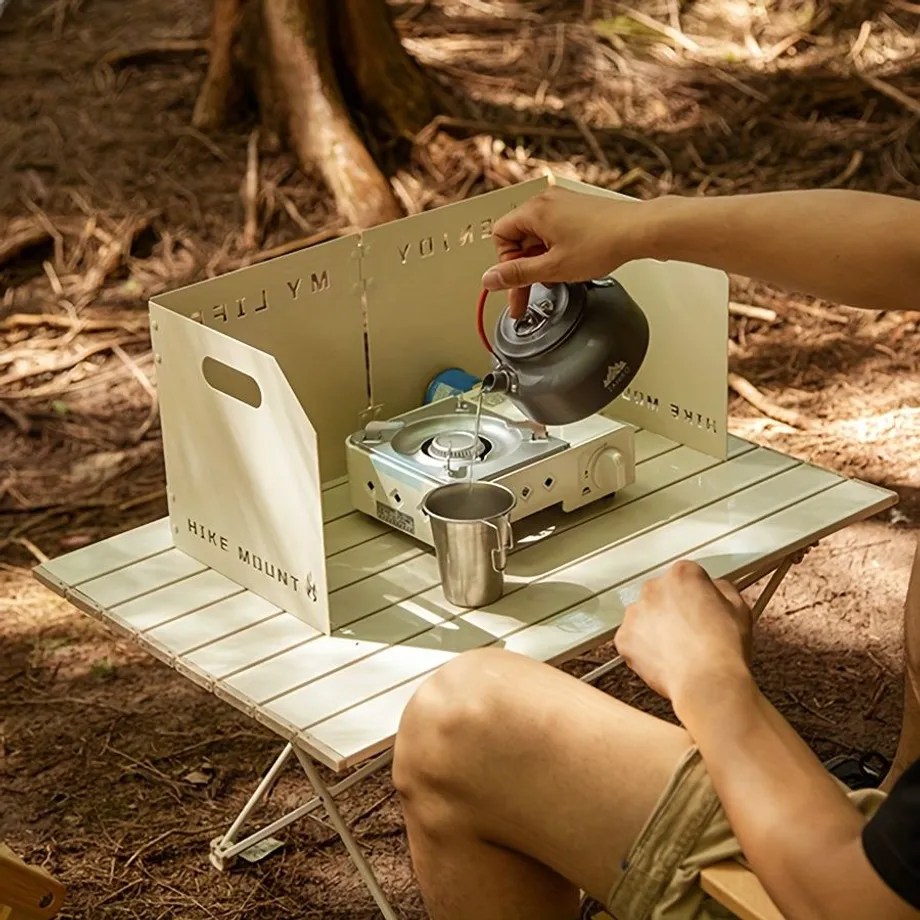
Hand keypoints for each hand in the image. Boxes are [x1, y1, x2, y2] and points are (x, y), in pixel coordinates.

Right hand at [481, 186, 653, 316]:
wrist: (639, 230)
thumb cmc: (603, 242)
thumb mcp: (553, 268)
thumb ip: (517, 275)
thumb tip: (490, 278)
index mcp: (533, 211)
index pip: (501, 237)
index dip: (507, 264)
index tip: (516, 284)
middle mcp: (546, 201)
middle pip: (518, 238)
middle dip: (525, 266)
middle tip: (531, 291)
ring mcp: (562, 203)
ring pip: (537, 236)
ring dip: (541, 260)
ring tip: (557, 276)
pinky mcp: (576, 209)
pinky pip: (554, 231)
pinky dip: (555, 250)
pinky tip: (568, 264)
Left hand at [614, 560, 753, 704]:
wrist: (708, 683)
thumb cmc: (725, 649)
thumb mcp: (739, 608)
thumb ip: (722, 588)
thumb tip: (713, 587)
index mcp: (683, 574)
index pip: (685, 577)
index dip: (695, 596)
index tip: (699, 609)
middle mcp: (654, 587)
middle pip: (660, 594)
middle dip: (671, 609)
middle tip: (689, 632)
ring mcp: (635, 612)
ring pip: (643, 616)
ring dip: (655, 627)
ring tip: (677, 649)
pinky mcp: (624, 637)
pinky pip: (632, 640)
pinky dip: (643, 649)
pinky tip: (663, 659)